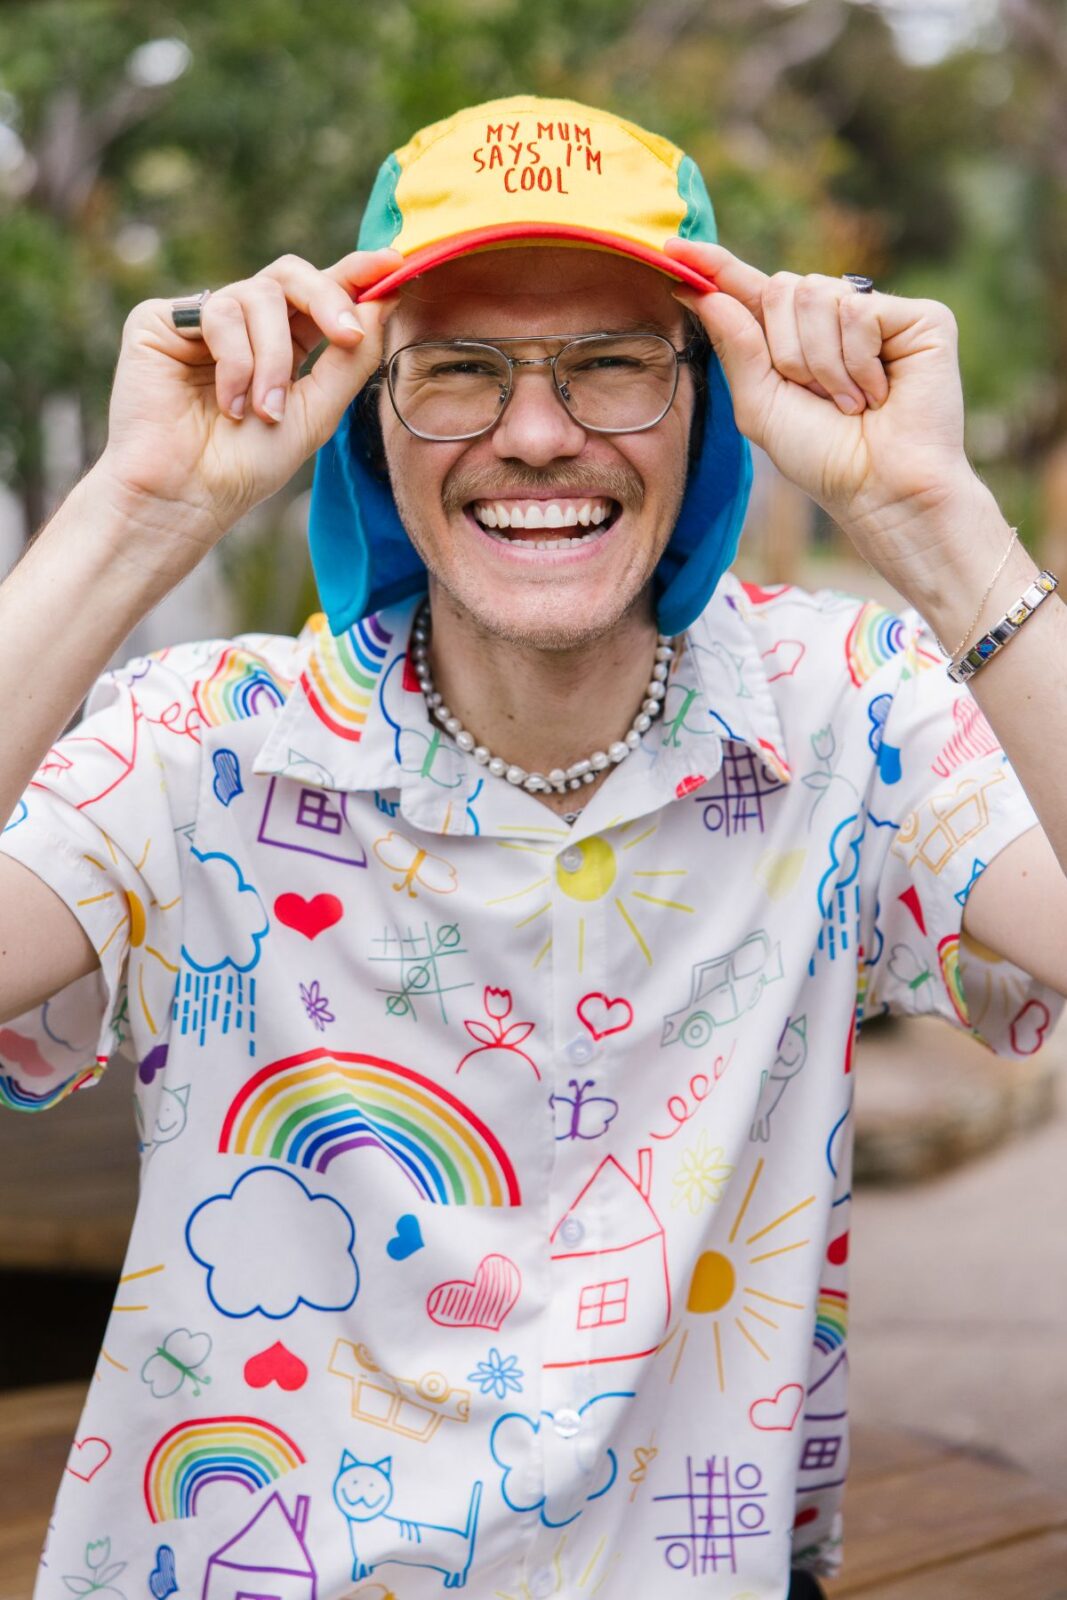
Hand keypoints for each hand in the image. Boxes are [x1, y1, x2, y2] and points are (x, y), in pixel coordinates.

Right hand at [97, 249, 400, 568]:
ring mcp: (202, 319)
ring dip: (273, 360)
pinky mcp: (161, 320)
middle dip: (328, 300)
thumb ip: (350, 359)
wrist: (187, 494)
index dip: (353, 274)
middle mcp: (242, 325)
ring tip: (264, 411)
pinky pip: (218, 311)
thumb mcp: (316, 412)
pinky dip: (236, 362)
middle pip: (291, 274)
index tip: (391, 263)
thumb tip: (384, 301)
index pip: (318, 295)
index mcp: (282, 345)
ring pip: (260, 295)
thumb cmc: (246, 465)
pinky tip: (229, 404)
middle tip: (346, 336)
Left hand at [665, 238, 990, 589]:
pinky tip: (879, 392)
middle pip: (783, 287)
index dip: (716, 267)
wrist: (881, 488)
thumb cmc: (824, 457)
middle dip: (786, 351)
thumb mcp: (761, 406)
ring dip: (821, 363)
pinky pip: (857, 310)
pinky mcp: (919, 316)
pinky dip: (856, 361)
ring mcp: (878, 313)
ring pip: (817, 295)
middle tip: (817, 398)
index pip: (752, 291)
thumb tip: (707, 292)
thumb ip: (736, 348)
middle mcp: (836, 318)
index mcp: (795, 340)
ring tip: (850, 402)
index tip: (671, 246)